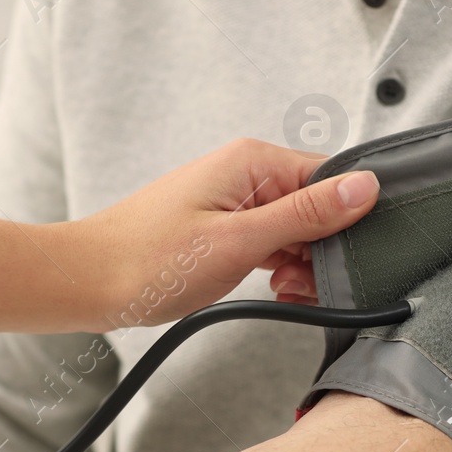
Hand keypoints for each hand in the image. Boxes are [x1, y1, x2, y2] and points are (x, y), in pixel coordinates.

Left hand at [66, 138, 378, 328]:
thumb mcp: (239, 241)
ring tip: (284, 289)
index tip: (351, 255)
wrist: (86, 283)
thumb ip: (306, 214)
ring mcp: (232, 201)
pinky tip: (274, 289)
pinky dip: (278, 268)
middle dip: (322, 248)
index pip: (330, 176)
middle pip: (316, 205)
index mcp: (252, 162)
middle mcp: (244, 173)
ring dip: (300, 263)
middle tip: (306, 282)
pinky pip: (269, 242)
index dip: (348, 218)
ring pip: (294, 229)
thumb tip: (364, 186)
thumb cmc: (147, 261)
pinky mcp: (221, 228)